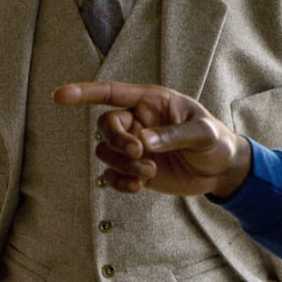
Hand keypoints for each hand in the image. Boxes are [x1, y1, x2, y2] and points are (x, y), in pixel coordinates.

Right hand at [52, 82, 252, 198]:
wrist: (221, 171)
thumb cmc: (216, 142)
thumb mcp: (204, 134)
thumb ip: (174, 136)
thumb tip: (144, 142)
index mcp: (152, 101)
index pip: (112, 93)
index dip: (84, 93)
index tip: (60, 97)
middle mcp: (138, 121)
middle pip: (106, 125)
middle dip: (117, 141)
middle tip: (139, 155)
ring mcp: (134, 146)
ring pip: (106, 152)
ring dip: (122, 165)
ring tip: (149, 173)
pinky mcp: (134, 169)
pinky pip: (112, 174)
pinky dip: (120, 182)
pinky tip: (139, 188)